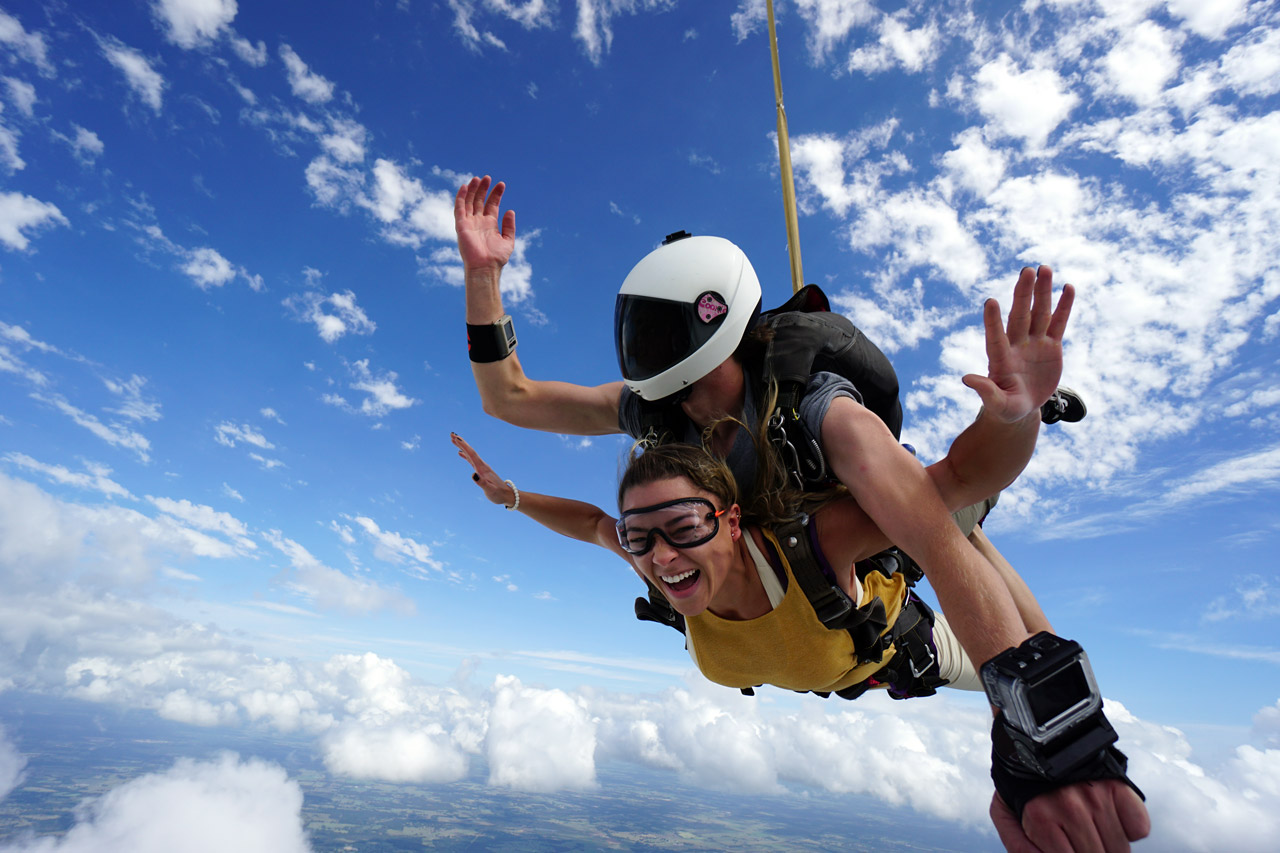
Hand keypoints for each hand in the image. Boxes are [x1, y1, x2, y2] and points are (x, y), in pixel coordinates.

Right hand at [451, 432, 515, 506]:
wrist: (506, 495)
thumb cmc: (498, 494)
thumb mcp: (489, 490)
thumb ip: (481, 483)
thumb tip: (473, 475)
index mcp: (483, 468)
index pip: (472, 454)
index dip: (464, 446)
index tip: (456, 438)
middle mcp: (482, 466)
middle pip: (470, 451)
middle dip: (461, 443)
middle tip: (452, 434)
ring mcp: (482, 468)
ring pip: (470, 454)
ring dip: (462, 447)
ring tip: (454, 440)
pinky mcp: (481, 471)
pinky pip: (471, 460)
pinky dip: (465, 455)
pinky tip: (460, 453)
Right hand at [455, 175, 515, 271]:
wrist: (486, 267)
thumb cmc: (497, 258)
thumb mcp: (508, 240)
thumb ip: (509, 226)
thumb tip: (510, 211)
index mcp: (489, 224)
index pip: (492, 204)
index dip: (496, 194)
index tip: (502, 184)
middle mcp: (478, 222)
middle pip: (480, 201)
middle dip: (484, 189)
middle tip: (488, 177)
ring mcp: (469, 223)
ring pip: (469, 202)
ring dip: (473, 190)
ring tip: (478, 178)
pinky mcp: (461, 225)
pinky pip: (459, 208)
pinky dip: (461, 197)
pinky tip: (465, 186)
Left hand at [963, 266, 1073, 423]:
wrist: (1020, 407)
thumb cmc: (1004, 407)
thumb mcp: (997, 403)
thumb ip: (986, 391)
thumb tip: (966, 378)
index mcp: (1000, 359)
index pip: (996, 337)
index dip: (993, 321)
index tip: (990, 302)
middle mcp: (1016, 345)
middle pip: (1020, 315)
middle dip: (1023, 294)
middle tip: (1027, 270)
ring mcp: (1034, 343)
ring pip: (1039, 313)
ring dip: (1042, 292)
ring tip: (1045, 269)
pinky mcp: (1051, 346)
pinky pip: (1058, 323)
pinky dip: (1063, 307)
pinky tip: (1067, 287)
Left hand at [991, 780, 1149, 852]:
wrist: (1038, 740)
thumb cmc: (1024, 783)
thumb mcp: (1006, 813)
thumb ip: (1020, 847)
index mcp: (1040, 819)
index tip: (1070, 848)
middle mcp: (1070, 808)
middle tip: (1082, 842)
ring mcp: (1097, 796)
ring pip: (1120, 849)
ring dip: (1110, 846)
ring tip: (1094, 832)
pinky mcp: (1119, 786)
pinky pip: (1139, 829)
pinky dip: (1130, 831)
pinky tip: (1112, 819)